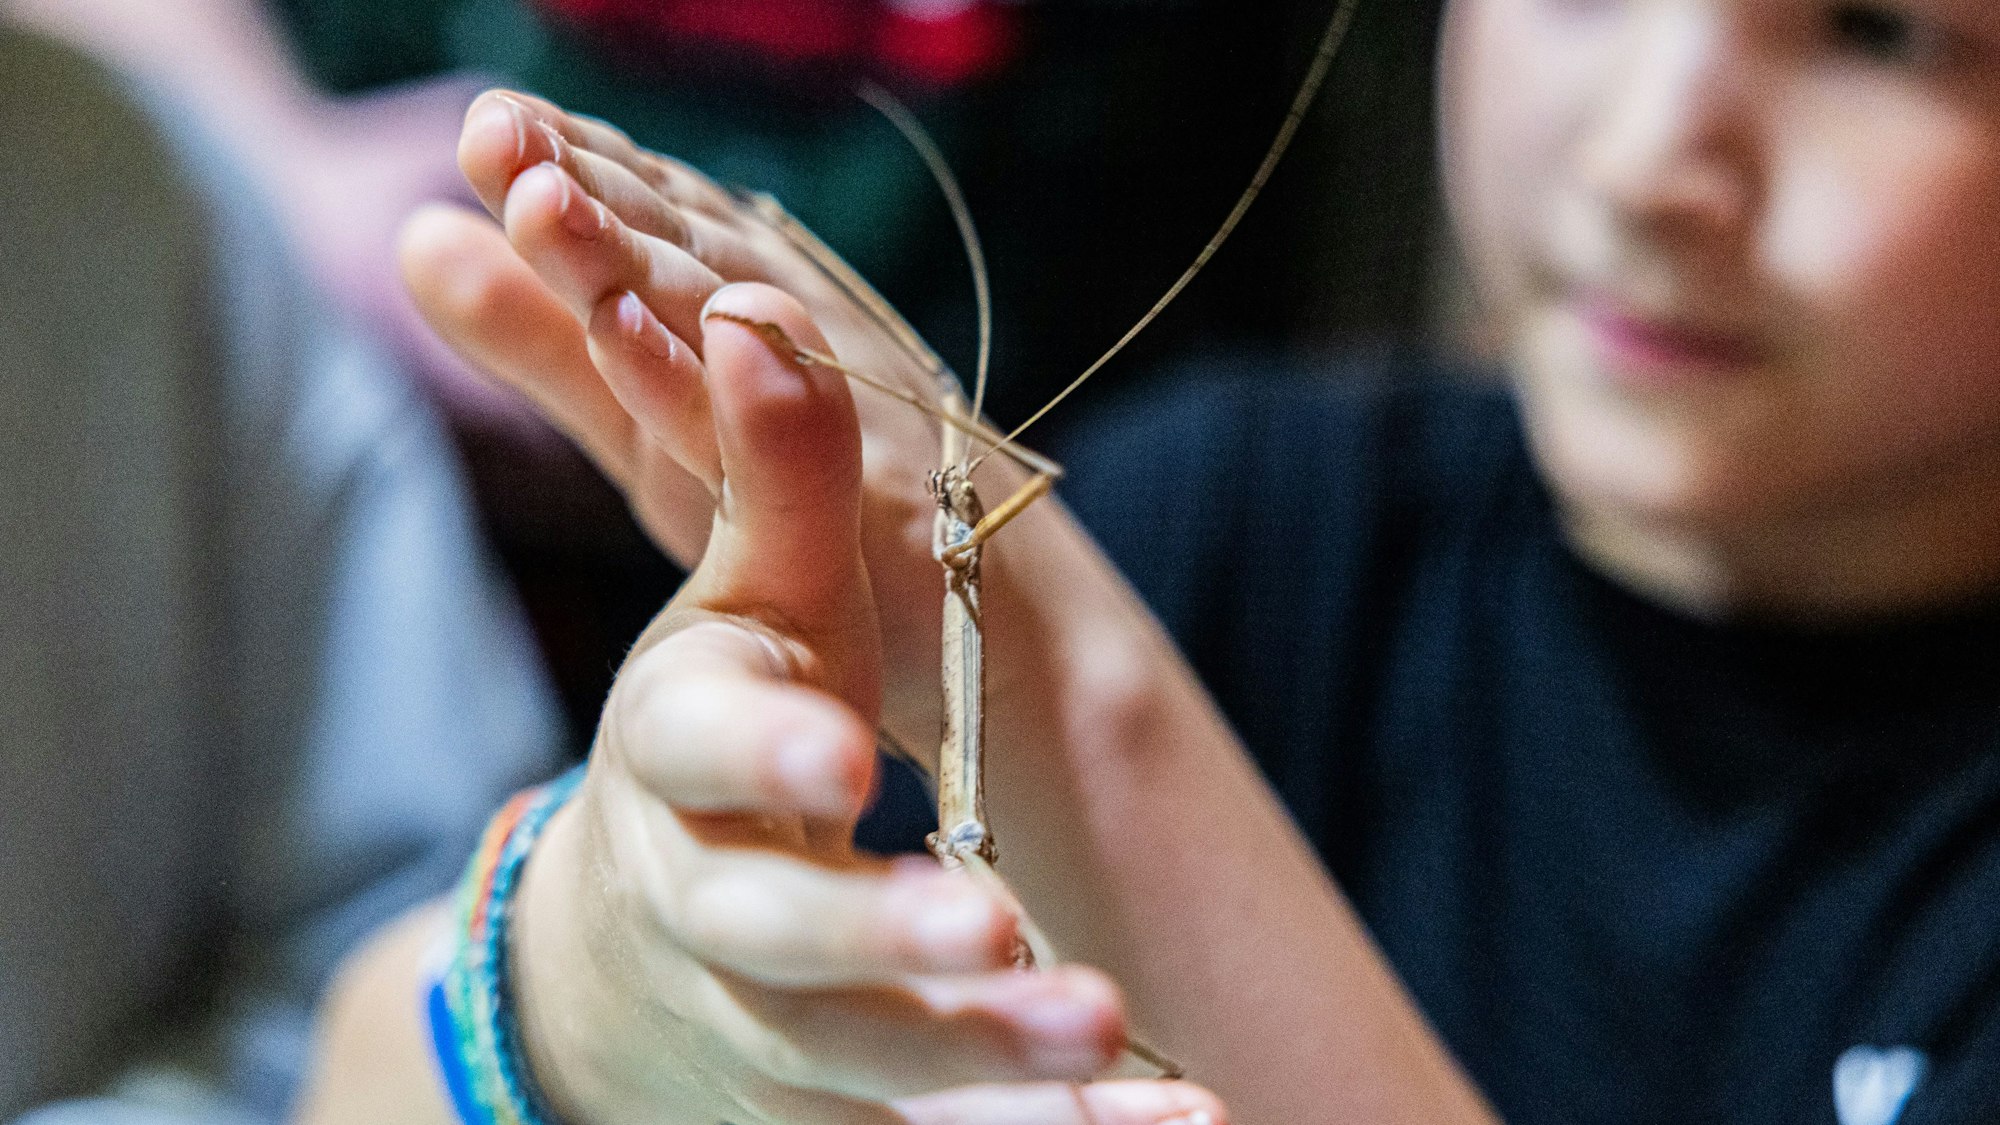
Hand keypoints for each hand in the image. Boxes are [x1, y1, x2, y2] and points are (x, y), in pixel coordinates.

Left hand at [399, 90, 1048, 754]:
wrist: (987, 638)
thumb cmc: (811, 517)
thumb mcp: (648, 422)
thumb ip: (543, 340)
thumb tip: (418, 233)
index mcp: (741, 304)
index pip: (651, 217)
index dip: (572, 167)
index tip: (487, 126)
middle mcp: (802, 334)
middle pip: (689, 248)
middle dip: (595, 186)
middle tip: (499, 133)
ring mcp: (849, 413)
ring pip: (736, 324)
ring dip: (644, 262)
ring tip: (547, 210)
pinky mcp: (885, 503)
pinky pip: (787, 443)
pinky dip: (721, 388)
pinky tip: (661, 341)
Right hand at [506, 281, 1227, 1124]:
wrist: (637, 940)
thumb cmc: (717, 731)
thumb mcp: (743, 601)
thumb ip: (775, 474)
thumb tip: (759, 309)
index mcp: (676, 756)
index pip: (698, 752)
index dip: (761, 756)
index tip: (843, 755)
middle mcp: (716, 899)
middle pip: (780, 931)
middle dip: (876, 929)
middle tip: (981, 926)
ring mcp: (778, 1018)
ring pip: (872, 1049)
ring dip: (988, 1052)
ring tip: (1105, 1028)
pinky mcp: (847, 1102)